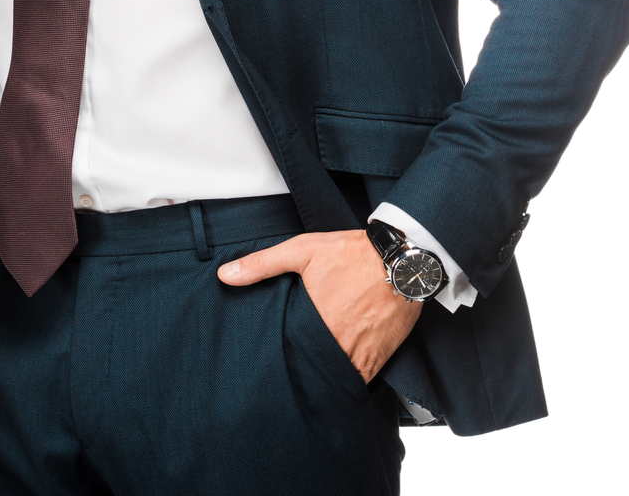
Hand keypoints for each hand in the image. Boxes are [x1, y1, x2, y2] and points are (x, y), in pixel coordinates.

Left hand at [217, 230, 420, 381]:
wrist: (404, 260)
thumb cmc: (352, 253)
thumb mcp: (302, 251)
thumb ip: (262, 265)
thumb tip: (225, 275)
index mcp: (317, 321)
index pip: (290, 354)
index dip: (280, 359)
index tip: (272, 359)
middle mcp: (340, 343)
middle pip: (313, 368)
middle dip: (301, 370)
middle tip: (289, 368)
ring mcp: (363, 353)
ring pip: (337, 377)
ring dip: (325, 376)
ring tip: (310, 373)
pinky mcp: (382, 356)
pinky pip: (362, 376)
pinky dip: (350, 376)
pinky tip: (338, 369)